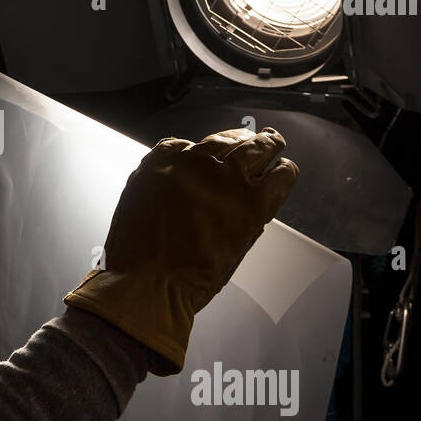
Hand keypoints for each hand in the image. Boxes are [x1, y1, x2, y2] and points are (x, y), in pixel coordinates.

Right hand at [63, 127, 299, 374]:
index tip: (213, 155)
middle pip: (229, 140)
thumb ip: (157, 183)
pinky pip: (280, 177)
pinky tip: (285, 172)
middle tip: (253, 140)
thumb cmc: (137, 252)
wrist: (150, 282)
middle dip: (242, 139)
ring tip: (274, 144)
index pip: (190, 143)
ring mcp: (228, 180)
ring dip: (268, 145)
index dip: (207, 150)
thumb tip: (178, 180)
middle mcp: (198, 162)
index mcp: (164, 160)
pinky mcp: (253, 203)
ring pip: (259, 148)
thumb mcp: (135, 202)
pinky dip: (285, 173)